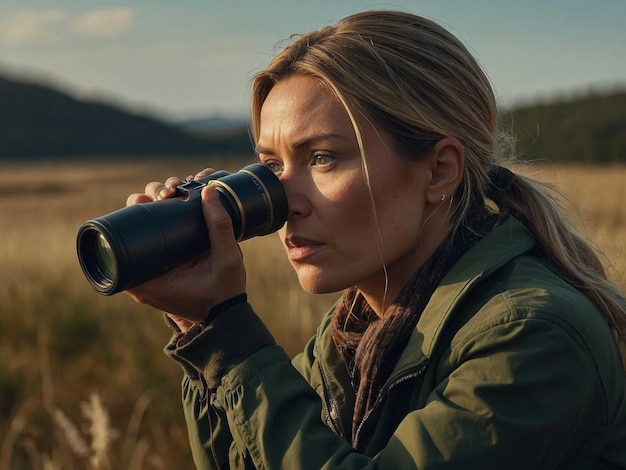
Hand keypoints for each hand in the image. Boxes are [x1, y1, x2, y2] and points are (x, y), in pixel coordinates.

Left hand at [124, 170, 246, 330]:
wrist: (229, 317)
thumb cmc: (225, 294)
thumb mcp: (227, 260)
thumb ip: (220, 227)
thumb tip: (208, 191)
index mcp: (149, 282)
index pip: (122, 244)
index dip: (132, 214)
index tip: (147, 198)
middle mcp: (145, 280)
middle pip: (133, 234)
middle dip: (147, 206)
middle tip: (166, 193)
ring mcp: (154, 275)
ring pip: (146, 235)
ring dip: (157, 211)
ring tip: (174, 194)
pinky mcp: (165, 270)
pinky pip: (159, 242)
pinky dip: (167, 222)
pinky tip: (177, 204)